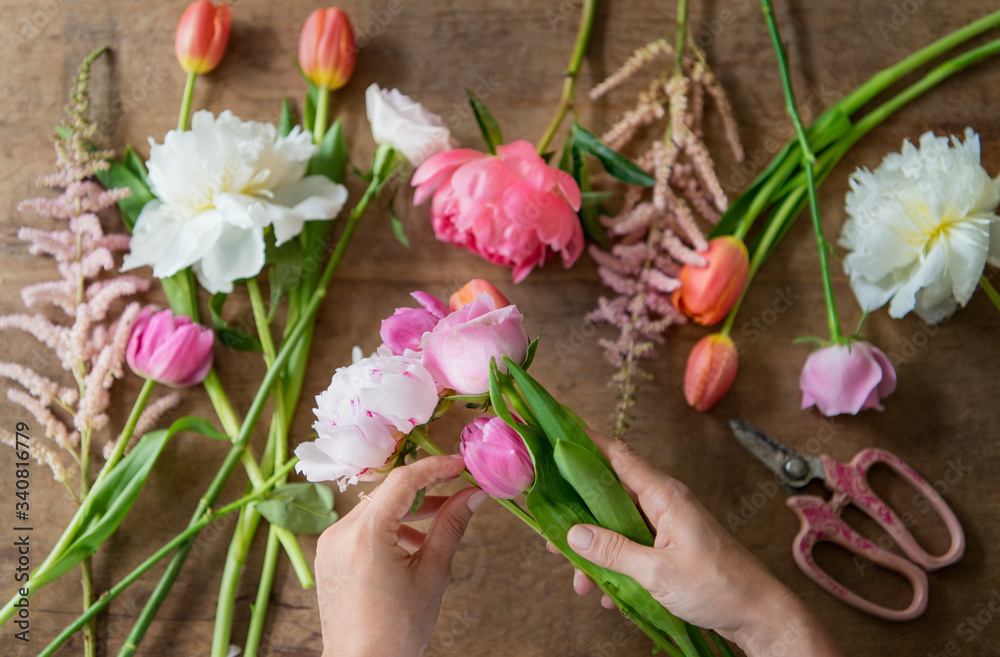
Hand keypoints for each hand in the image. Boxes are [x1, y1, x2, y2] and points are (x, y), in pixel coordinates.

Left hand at [315, 455, 486, 656]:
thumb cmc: (397, 629)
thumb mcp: (433, 574)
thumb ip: (451, 526)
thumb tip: (473, 495)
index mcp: (366, 534)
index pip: (403, 480)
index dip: (435, 467)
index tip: (460, 464)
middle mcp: (341, 532)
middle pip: (387, 491)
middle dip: (424, 489)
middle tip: (456, 491)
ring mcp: (330, 543)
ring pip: (374, 507)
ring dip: (407, 509)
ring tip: (439, 523)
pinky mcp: (328, 554)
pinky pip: (361, 526)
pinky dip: (388, 526)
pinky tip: (412, 545)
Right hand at [562, 431, 843, 656]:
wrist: (758, 613)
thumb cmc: (718, 586)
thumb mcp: (657, 572)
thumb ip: (613, 552)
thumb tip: (573, 535)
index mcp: (663, 495)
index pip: (618, 455)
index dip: (586, 442)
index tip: (556, 434)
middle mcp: (663, 503)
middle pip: (608, 493)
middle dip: (577, 512)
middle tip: (550, 532)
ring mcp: (665, 525)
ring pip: (616, 526)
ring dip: (595, 551)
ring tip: (578, 580)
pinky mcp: (668, 547)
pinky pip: (631, 547)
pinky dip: (615, 567)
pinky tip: (607, 593)